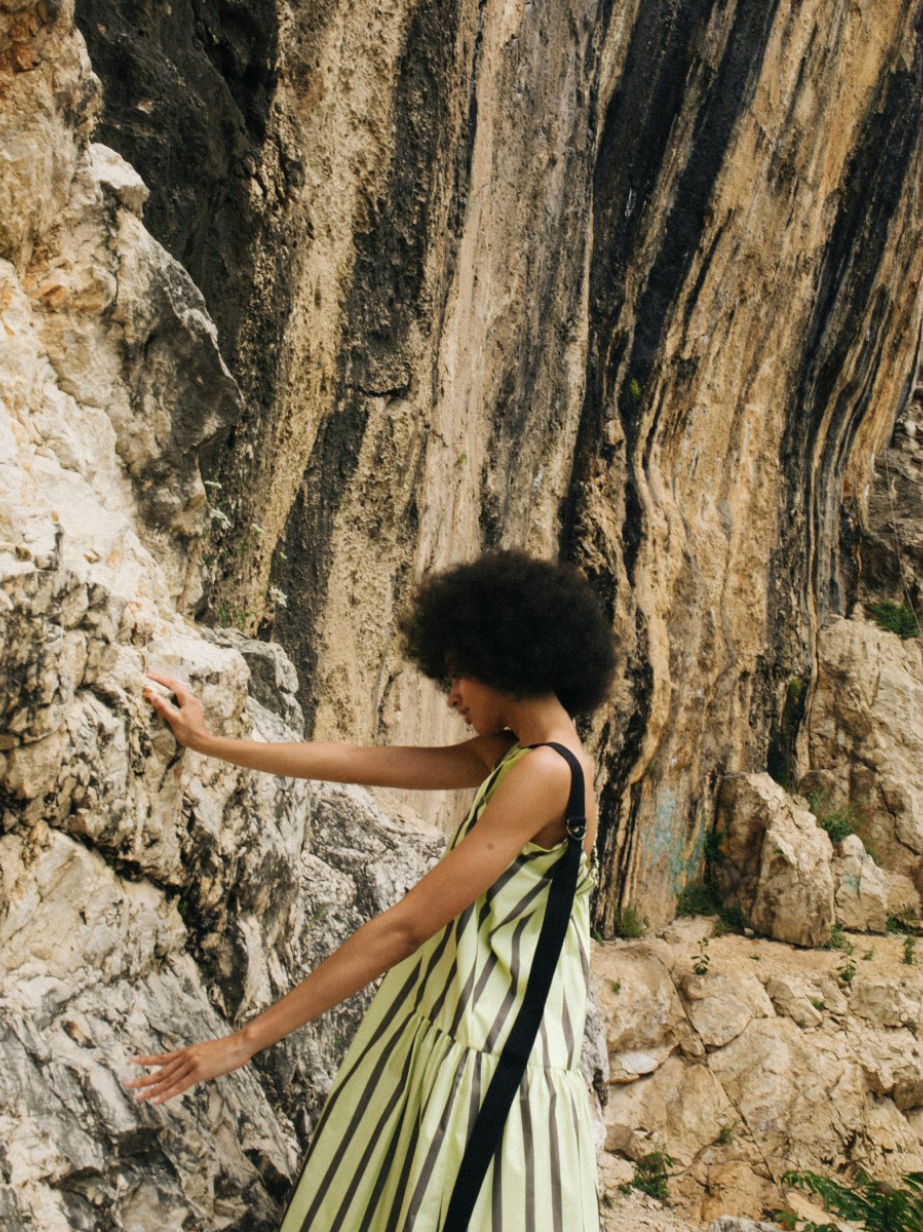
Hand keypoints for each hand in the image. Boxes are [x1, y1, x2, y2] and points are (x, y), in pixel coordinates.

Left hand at [124, 1032, 253, 1103]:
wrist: (240, 1044)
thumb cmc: (229, 1049)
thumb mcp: (209, 1053)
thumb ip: (200, 1060)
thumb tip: (197, 1067)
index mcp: (187, 1051)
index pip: (163, 1057)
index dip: (147, 1059)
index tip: (133, 1060)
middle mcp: (186, 1056)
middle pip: (161, 1071)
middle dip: (143, 1079)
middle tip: (127, 1083)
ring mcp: (191, 1064)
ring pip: (167, 1080)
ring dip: (151, 1090)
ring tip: (137, 1096)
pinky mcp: (199, 1072)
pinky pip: (179, 1086)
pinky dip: (167, 1094)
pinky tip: (156, 1100)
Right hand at [143, 670, 210, 749]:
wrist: (202, 742)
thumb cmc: (188, 732)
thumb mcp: (173, 720)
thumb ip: (163, 707)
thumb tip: (152, 694)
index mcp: (187, 699)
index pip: (172, 684)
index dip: (160, 679)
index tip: (149, 675)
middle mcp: (191, 699)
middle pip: (176, 684)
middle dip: (163, 679)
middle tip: (151, 675)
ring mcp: (193, 703)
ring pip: (179, 689)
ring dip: (168, 684)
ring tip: (158, 682)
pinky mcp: (192, 708)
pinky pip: (181, 695)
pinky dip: (172, 691)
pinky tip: (169, 694)